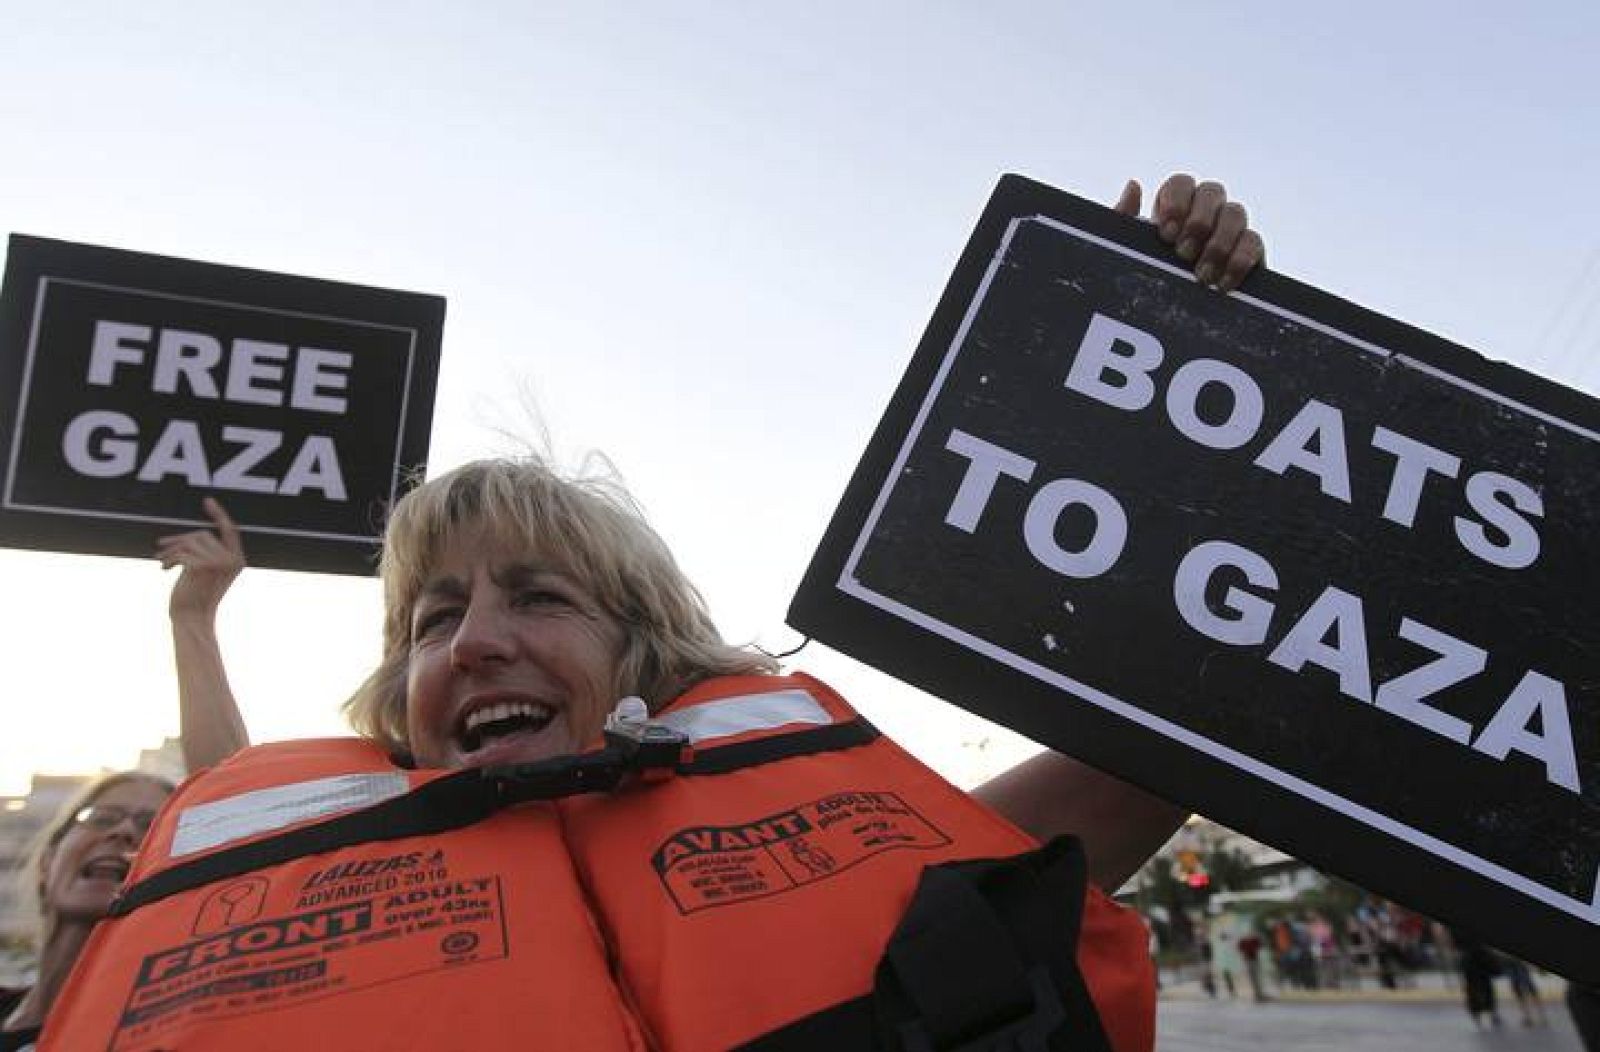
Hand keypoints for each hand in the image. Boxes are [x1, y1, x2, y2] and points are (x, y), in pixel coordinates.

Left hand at [159, 498, 244, 619]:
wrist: (192, 619)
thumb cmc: (195, 599)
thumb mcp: (205, 574)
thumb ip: (205, 555)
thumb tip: (182, 538)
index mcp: (237, 561)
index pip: (230, 531)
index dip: (219, 514)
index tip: (208, 501)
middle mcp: (232, 560)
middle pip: (202, 535)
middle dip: (179, 541)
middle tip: (161, 550)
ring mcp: (219, 563)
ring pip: (190, 541)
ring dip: (171, 551)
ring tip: (163, 563)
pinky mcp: (203, 566)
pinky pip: (181, 551)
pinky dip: (169, 559)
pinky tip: (164, 570)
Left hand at [1114, 174, 1264, 292]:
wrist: (1169, 331)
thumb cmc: (1144, 286)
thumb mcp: (1127, 256)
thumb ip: (1122, 221)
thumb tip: (1134, 184)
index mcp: (1173, 211)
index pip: (1181, 183)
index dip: (1177, 201)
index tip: (1165, 232)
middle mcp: (1205, 215)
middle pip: (1213, 191)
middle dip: (1198, 221)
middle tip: (1182, 254)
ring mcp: (1230, 233)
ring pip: (1236, 212)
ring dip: (1218, 243)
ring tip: (1201, 275)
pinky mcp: (1250, 255)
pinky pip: (1254, 241)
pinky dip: (1239, 260)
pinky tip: (1222, 283)